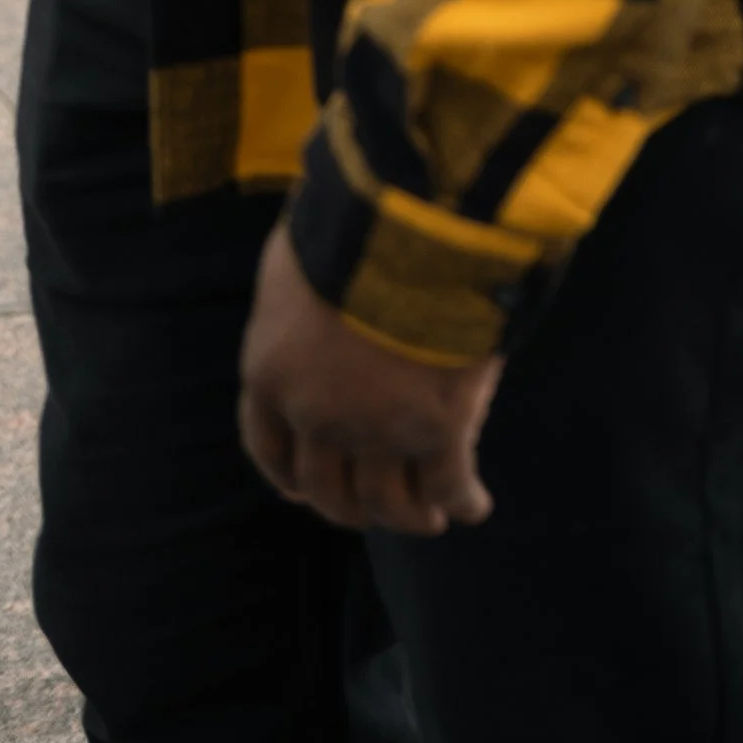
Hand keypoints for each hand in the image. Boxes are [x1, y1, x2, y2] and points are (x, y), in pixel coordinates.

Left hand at [237, 213, 499, 537]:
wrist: (407, 225)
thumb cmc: (347, 226)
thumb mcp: (295, 266)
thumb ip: (296, 310)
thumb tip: (307, 308)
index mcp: (270, 374)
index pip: (268, 448)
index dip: (290, 477)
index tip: (304, 491)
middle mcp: (316, 415)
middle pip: (329, 491)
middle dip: (353, 507)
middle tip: (375, 509)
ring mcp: (379, 431)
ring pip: (390, 504)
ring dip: (409, 518)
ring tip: (430, 517)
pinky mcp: (441, 432)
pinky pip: (450, 487)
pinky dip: (463, 502)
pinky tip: (474, 504)